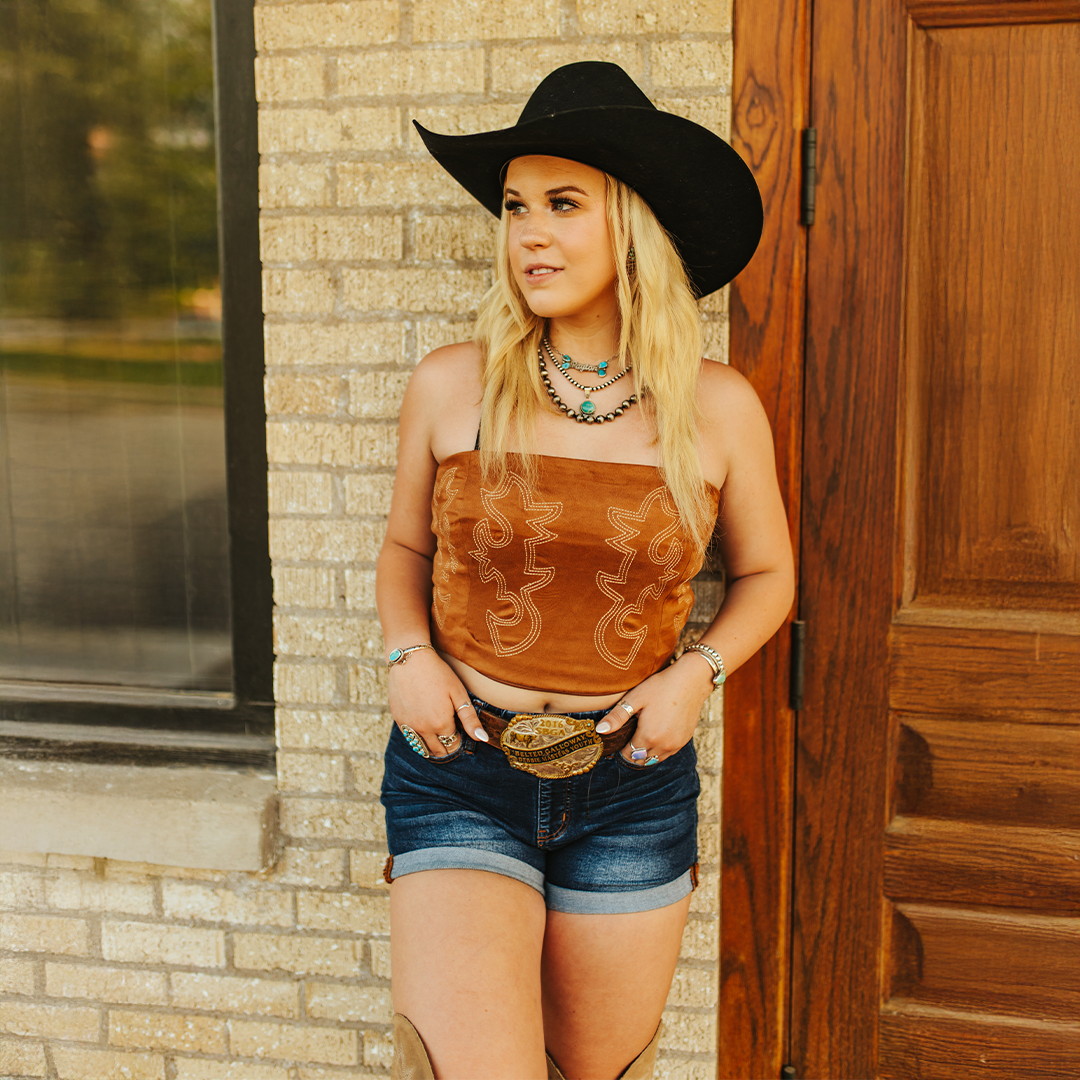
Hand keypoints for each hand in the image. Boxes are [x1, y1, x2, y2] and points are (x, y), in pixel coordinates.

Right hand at [387, 649, 489, 756]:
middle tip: (451, 734)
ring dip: (432, 746)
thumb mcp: (459, 694)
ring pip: (422, 748)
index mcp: (441, 724)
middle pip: (438, 751)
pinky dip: (418, 737)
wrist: (410, 660)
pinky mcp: (398, 720)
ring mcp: (408, 726)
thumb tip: (483, 739)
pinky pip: (410, 738)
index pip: (453, 746)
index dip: (459, 741)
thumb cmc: (438, 674)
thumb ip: (470, 719)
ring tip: (439, 734)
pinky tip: (424, 725)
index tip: (461, 731)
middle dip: (447, 746)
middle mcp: (423, 729)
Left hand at [594, 653, 714, 764]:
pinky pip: (668, 753)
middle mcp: (664, 745)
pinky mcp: (684, 740)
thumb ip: (617, 717)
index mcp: (649, 737)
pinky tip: (655, 735)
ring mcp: (676, 744)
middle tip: (627, 739)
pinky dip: (659, 750)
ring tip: (640, 737)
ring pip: (655, 759)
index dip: (621, 750)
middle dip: (632, 753)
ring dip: (646, 753)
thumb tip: (600, 731)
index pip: (629, 756)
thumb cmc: (661, 687)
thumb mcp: (635, 698)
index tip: (617, 741)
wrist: (691, 681)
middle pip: (642, 760)